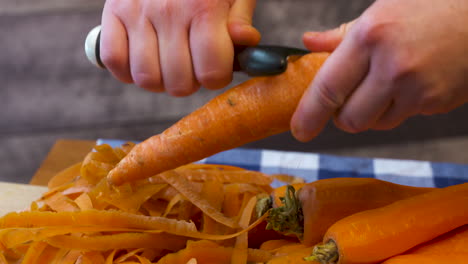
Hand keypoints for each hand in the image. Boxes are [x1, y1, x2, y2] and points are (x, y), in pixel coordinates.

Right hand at [100, 0, 259, 95]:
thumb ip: (239, 19)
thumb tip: (246, 41)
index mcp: (204, 7)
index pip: (211, 72)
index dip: (217, 78)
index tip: (217, 68)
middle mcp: (169, 11)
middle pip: (179, 83)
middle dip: (190, 82)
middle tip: (192, 66)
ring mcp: (138, 12)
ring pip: (146, 78)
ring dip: (160, 80)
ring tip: (168, 63)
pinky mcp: (113, 12)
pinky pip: (115, 61)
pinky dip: (128, 71)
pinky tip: (144, 60)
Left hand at [291, 0, 467, 140]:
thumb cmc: (429, 7)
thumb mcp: (380, 11)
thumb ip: (340, 36)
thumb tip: (308, 44)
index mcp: (370, 37)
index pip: (328, 88)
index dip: (309, 115)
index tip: (300, 130)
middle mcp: (393, 66)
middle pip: (349, 119)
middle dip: (341, 116)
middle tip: (346, 101)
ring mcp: (418, 89)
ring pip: (376, 124)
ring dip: (370, 113)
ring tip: (383, 84)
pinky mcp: (437, 103)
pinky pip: (403, 118)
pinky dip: (397, 107)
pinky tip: (410, 83)